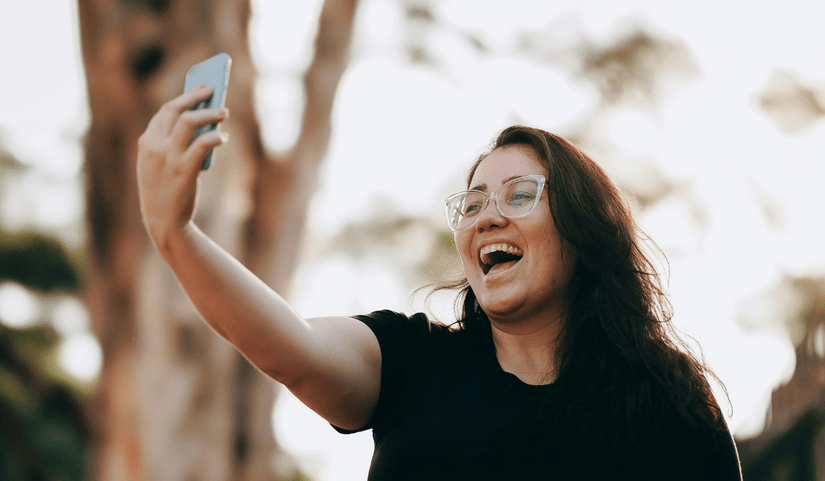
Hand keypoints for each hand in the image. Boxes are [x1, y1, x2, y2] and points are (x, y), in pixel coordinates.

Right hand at [137, 84, 228, 252]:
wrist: (163, 221)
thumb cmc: (165, 191)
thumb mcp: (160, 164)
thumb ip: (173, 144)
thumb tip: (200, 122)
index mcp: (146, 143)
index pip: (164, 112)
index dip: (183, 98)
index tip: (197, 89)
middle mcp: (154, 145)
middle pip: (175, 109)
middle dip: (194, 96)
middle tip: (211, 89)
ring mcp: (168, 157)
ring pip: (189, 121)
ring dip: (209, 113)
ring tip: (223, 112)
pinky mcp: (184, 169)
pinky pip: (204, 143)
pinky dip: (216, 137)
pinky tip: (224, 138)